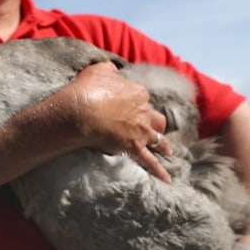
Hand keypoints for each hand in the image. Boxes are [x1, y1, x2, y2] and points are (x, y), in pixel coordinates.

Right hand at [64, 62, 172, 181]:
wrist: (81, 111)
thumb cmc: (87, 89)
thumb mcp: (99, 69)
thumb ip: (111, 70)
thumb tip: (115, 72)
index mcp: (137, 92)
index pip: (141, 97)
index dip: (132, 102)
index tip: (122, 106)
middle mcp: (143, 111)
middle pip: (155, 118)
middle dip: (154, 123)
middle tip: (151, 127)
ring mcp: (140, 130)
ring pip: (158, 138)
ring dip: (163, 145)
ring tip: (168, 151)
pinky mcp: (133, 146)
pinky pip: (149, 161)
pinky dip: (159, 171)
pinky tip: (167, 179)